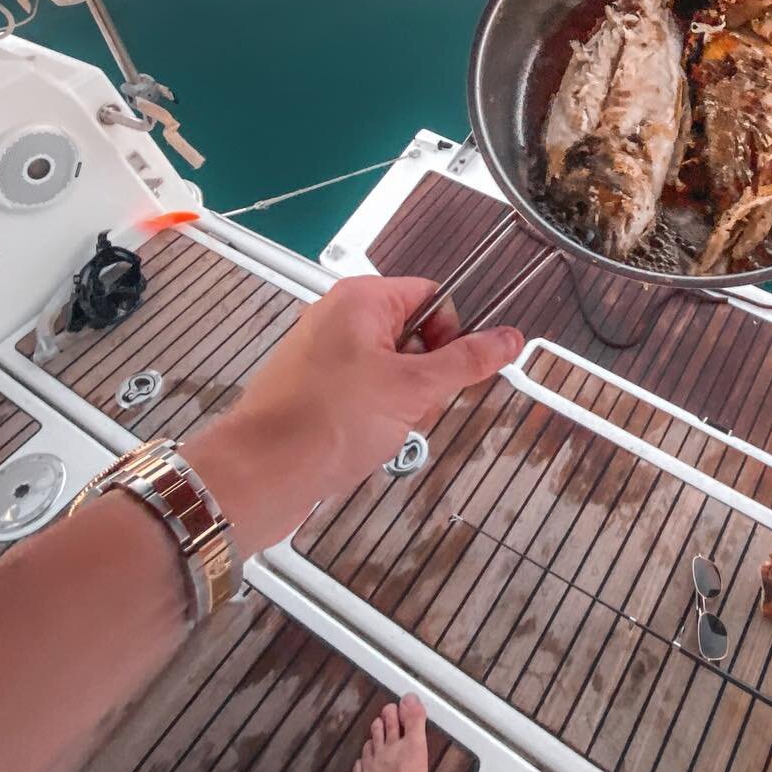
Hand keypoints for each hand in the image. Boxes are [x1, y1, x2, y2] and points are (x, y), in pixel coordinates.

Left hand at [184, 276, 521, 556]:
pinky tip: (363, 441)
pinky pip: (362, 391)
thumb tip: (510, 338)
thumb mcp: (413, 390)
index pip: (433, 297)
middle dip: (425, 378)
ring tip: (383, 429)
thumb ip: (467, 362)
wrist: (261, 473)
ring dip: (402, 402)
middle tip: (412, 407)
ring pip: (390, 369)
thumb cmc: (330, 421)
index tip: (447, 375)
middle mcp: (338, 317)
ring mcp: (321, 353)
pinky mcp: (310, 388)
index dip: (451, 335)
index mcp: (361, 299)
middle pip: (413, 335)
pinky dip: (374, 416)